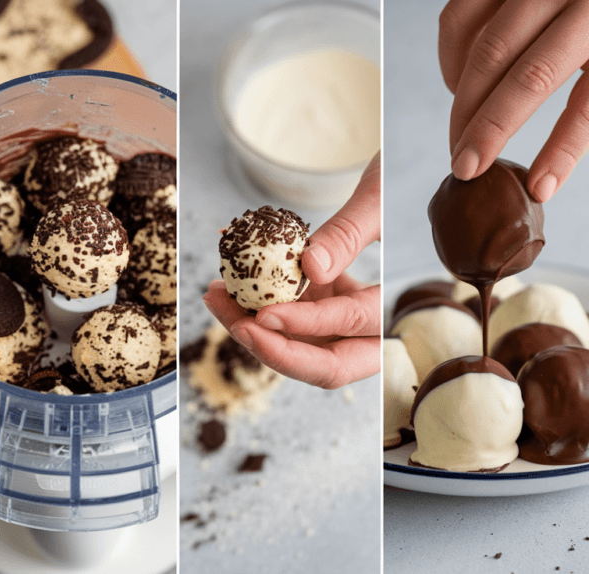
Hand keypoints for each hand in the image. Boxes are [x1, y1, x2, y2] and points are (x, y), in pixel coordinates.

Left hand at [203, 154, 380, 388]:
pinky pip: (283, 319)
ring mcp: (339, 320)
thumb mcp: (380, 196)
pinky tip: (225, 286)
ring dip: (253, 331)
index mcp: (395, 301)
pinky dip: (253, 309)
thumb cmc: (398, 181)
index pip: (350, 324)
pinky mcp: (318, 305)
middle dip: (276, 351)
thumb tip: (311, 267)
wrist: (395, 177)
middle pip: (326, 364)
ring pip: (298, 347)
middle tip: (236, 326)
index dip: (306, 324)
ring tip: (216, 297)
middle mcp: (368, 325)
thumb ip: (349, 233)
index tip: (266, 315)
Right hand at [439, 0, 588, 200]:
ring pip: (487, 50)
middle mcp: (581, 2)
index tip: (538, 188)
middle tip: (465, 167)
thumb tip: (544, 179)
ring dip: (465, 101)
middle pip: (529, 77)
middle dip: (488, 129)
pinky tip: (458, 81)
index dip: (561, 150)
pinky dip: (452, 56)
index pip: (588, 103)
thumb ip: (587, 104)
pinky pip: (459, 16)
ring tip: (461, 133)